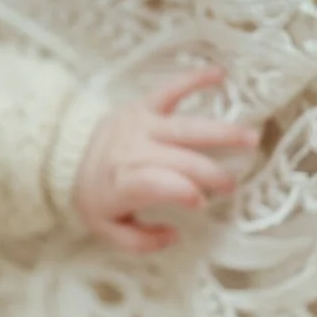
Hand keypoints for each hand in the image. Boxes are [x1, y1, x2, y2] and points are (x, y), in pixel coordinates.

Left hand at [73, 68, 258, 253]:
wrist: (64, 156)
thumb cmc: (96, 196)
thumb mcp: (108, 230)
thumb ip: (141, 242)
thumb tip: (174, 234)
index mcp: (120, 183)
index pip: (154, 183)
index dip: (179, 190)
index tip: (200, 201)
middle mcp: (131, 150)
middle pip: (179, 159)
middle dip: (209, 172)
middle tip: (230, 185)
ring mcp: (138, 124)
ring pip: (185, 127)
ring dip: (220, 132)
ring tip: (251, 138)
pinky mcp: (141, 106)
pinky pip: (169, 89)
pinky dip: (193, 79)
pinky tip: (220, 74)